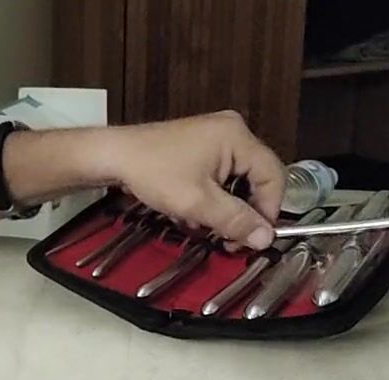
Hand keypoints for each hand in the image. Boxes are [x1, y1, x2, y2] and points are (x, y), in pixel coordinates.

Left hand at [100, 111, 286, 248]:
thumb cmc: (151, 170)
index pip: (274, 176)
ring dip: (225, 208)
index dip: (269, 210)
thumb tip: (264, 237)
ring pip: (237, 182)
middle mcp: (231, 131)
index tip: (257, 235)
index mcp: (237, 137)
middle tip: (233, 238)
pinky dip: (212, 198)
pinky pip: (221, 177)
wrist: (114, 156)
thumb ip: (235, 220)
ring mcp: (215, 137)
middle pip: (256, 179)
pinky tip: (195, 213)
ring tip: (206, 225)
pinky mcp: (201, 148)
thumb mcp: (197, 203)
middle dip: (244, 212)